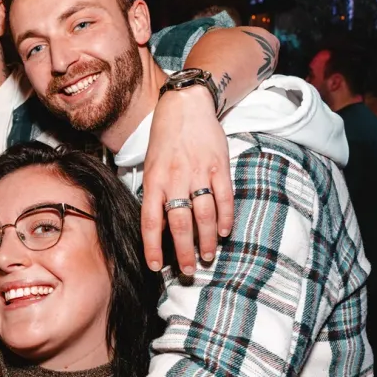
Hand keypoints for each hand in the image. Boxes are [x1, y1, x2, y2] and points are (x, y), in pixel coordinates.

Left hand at [142, 85, 232, 274]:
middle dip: (184, 251)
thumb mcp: (151, 167)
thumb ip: (154, 194)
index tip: (156, 267)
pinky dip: (225, 218)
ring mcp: (198, 173)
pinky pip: (224, 197)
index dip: (153, 247)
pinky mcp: (219, 166)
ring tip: (208, 256)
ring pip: (204, 215)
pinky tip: (224, 232)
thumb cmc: (164, 140)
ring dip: (207, 240)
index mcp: (153, 181)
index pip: (150, 222)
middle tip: (189, 270)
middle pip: (180, 224)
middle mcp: (174, 179)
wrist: (184, 106)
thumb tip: (159, 228)